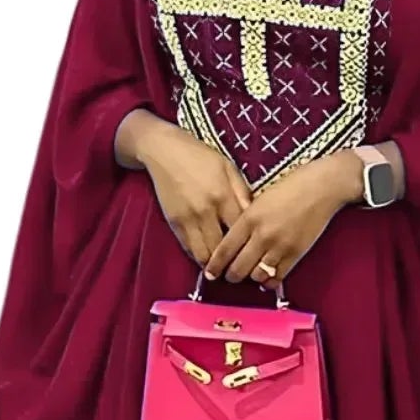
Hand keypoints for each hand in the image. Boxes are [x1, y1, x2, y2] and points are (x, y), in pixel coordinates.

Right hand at [129, 115, 252, 266]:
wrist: (164, 151)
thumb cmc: (200, 157)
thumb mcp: (228, 168)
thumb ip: (242, 193)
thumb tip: (255, 217)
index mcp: (223, 196)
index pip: (240, 231)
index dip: (249, 246)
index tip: (256, 254)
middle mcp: (205, 211)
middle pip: (222, 249)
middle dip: (232, 262)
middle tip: (241, 268)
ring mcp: (187, 219)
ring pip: (204, 254)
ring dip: (214, 265)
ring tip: (224, 268)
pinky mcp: (173, 223)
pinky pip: (188, 248)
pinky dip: (199, 256)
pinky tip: (208, 258)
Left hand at [204, 150, 363, 285]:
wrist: (322, 186)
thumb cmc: (292, 186)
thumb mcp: (260, 198)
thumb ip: (246, 219)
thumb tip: (234, 239)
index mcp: (250, 217)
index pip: (224, 249)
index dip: (214, 266)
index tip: (209, 273)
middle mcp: (262, 234)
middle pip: (238, 268)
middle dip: (230, 276)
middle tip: (229, 276)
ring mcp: (280, 246)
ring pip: (256, 276)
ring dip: (251, 278)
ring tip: (250, 273)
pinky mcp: (296, 254)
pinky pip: (278, 277)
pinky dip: (269, 281)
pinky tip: (266, 277)